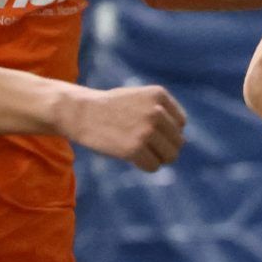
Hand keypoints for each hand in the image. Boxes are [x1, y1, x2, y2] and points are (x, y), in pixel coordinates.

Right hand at [56, 83, 187, 170]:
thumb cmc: (110, 108)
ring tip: (139, 151)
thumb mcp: (139, 99)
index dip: (166, 131)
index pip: (180, 123)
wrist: (80, 112)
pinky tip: (131, 157)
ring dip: (156, 158)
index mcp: (159, 95)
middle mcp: (156, 111)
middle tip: (143, 146)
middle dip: (164, 147)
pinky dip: (145, 166)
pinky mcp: (134, 148)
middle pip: (178, 141)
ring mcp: (146, 130)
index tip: (147, 130)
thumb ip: (161, 113)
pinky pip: (153, 166)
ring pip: (170, 156)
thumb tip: (182, 141)